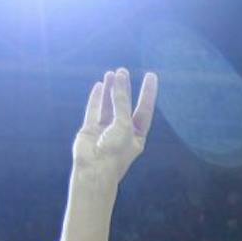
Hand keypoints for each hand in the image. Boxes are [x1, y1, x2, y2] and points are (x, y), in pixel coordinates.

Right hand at [71, 68, 157, 191]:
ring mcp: (105, 131)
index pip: (145, 110)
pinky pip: (94, 110)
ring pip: (108, 105)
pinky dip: (96, 98)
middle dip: (125, 88)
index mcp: (137, 136)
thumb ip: (122, 102)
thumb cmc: (115, 151)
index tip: (151, 75)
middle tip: (123, 70)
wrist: (94, 170)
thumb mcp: (123, 124)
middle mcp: (122, 132)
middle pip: (125, 105)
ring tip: (111, 74)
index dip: (148, 93)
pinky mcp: (90, 129)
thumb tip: (119, 78)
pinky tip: (98, 85)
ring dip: (110, 90)